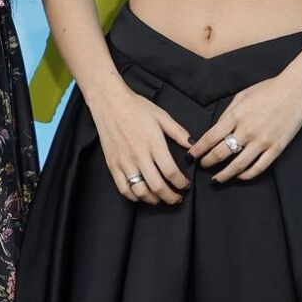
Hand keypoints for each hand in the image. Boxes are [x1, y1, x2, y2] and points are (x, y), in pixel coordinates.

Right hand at [88, 81, 191, 203]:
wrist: (109, 102)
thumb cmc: (136, 107)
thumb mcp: (161, 116)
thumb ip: (178, 132)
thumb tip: (193, 146)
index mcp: (153, 143)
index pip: (170, 172)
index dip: (181, 183)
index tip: (186, 185)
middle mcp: (139, 155)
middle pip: (157, 186)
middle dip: (171, 197)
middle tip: (177, 198)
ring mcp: (124, 161)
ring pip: (140, 191)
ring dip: (154, 200)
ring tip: (161, 198)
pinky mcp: (113, 164)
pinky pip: (123, 188)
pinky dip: (134, 197)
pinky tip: (142, 195)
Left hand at [188, 72, 301, 182]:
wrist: (295, 90)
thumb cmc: (267, 90)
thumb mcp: (241, 96)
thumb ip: (227, 114)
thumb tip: (215, 130)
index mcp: (236, 116)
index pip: (210, 138)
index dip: (198, 150)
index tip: (190, 157)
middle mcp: (247, 130)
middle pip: (221, 154)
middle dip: (207, 163)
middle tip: (202, 167)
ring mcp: (262, 141)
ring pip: (238, 165)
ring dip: (224, 175)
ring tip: (216, 179)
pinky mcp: (276, 148)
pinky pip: (259, 167)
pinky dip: (247, 175)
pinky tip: (240, 177)